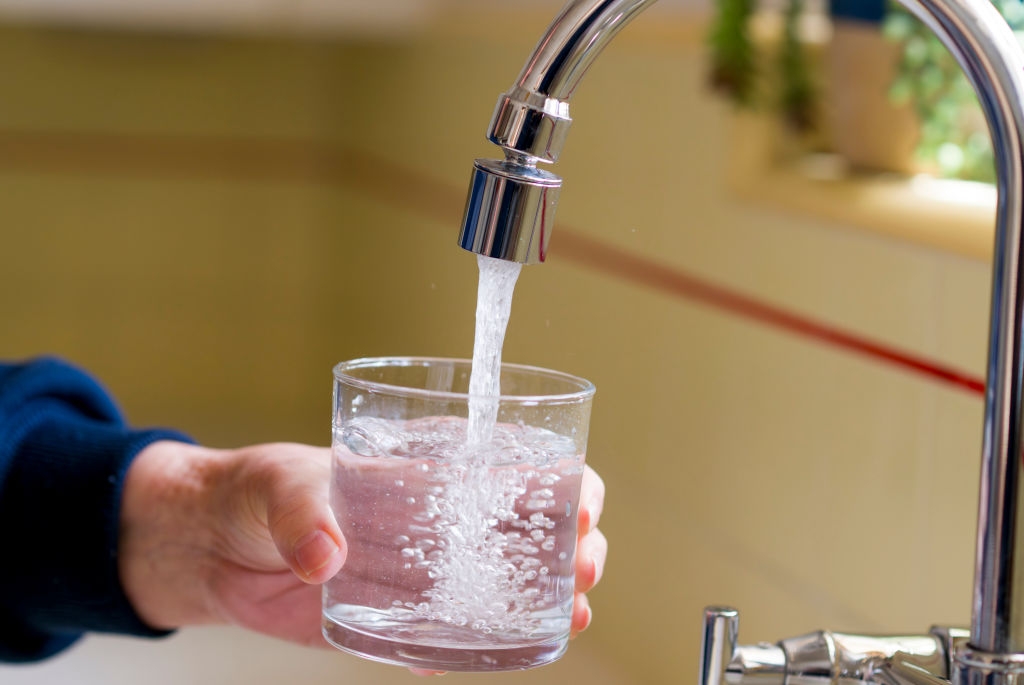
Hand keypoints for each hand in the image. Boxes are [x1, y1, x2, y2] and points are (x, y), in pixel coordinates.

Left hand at [119, 441, 606, 658]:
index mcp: (429, 473)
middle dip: (576, 545)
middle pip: (533, 530)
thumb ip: (301, 512)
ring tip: (575, 612)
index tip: (579, 500)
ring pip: (508, 587)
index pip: (517, 466)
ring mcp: (424, 576)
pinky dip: (485, 651)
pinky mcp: (398, 622)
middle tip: (584, 563)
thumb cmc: (257, 492)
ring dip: (551, 598)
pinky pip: (454, 640)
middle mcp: (440, 524)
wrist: (216, 548)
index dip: (564, 480)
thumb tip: (325, 557)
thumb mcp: (279, 484)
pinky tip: (509, 655)